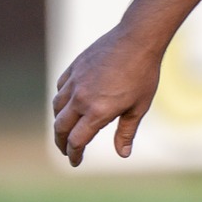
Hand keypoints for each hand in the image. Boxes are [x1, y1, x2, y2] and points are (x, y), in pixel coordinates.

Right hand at [52, 25, 163, 165]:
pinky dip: (61, 100)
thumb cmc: (143, 74)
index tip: (75, 161)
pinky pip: (61, 88)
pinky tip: (68, 103)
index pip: (77, 141)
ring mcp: (75, 81)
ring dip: (59, 122)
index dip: (74, 154)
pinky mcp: (74, 67)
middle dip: (61, 142)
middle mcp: (82, 98)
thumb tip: (122, 154)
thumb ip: (126, 132)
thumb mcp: (139, 107)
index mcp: (98, 111)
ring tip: (65, 129)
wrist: (137, 39)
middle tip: (65, 150)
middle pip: (61, 127)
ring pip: (57, 107)